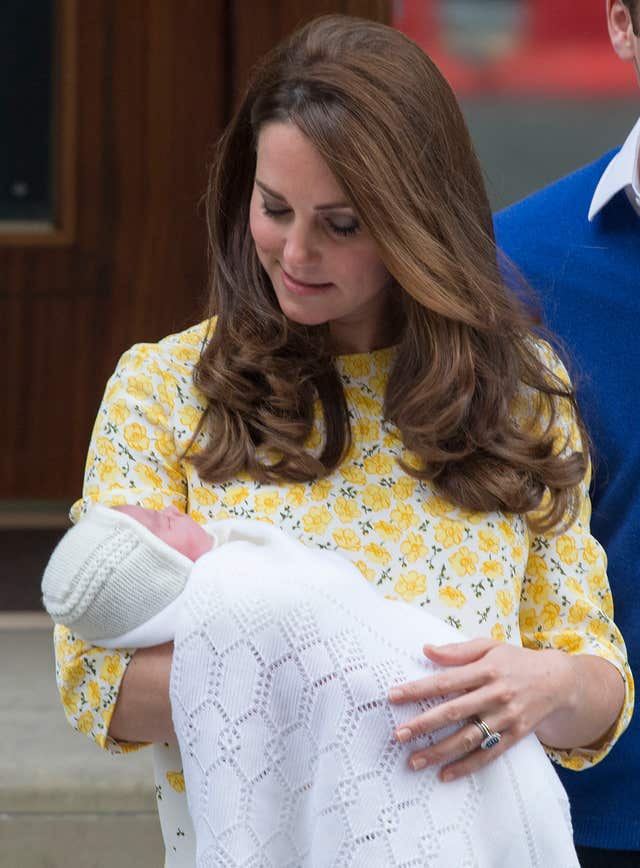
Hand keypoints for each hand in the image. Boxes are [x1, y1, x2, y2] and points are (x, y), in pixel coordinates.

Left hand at [387, 638, 573, 781]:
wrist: (558, 681)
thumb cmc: (516, 661)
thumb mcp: (489, 647)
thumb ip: (457, 650)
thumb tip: (426, 650)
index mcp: (486, 669)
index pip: (445, 680)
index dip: (418, 689)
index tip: (393, 696)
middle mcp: (496, 694)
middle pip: (454, 711)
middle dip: (424, 724)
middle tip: (399, 734)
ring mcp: (506, 717)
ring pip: (469, 738)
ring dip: (440, 751)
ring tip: (414, 761)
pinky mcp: (515, 736)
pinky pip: (488, 755)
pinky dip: (467, 767)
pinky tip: (445, 774)